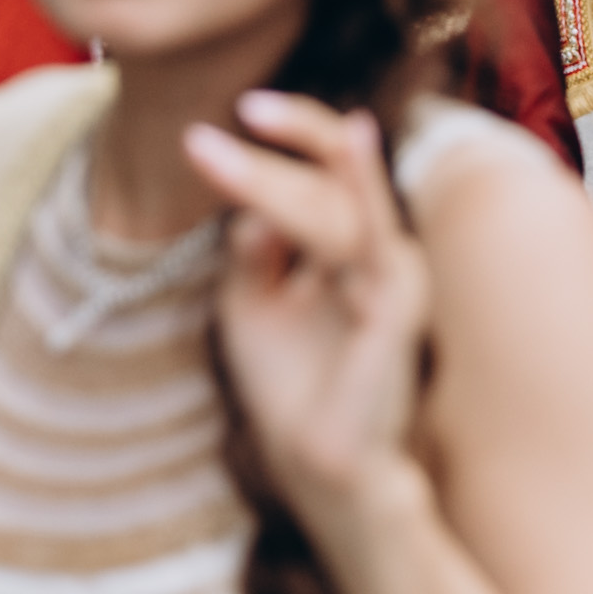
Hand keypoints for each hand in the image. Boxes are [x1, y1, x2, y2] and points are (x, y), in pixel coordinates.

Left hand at [181, 90, 434, 540]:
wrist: (314, 468)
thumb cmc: (288, 387)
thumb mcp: (250, 302)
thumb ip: (252, 248)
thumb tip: (246, 204)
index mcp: (348, 244)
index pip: (325, 168)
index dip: (283, 137)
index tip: (215, 124)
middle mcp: (377, 248)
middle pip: (327, 175)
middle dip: (265, 155)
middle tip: (196, 143)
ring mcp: (392, 271)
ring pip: (333, 200)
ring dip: (270, 176)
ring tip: (212, 154)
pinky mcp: (396, 301)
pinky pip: (375, 234)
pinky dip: (365, 182)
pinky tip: (354, 137)